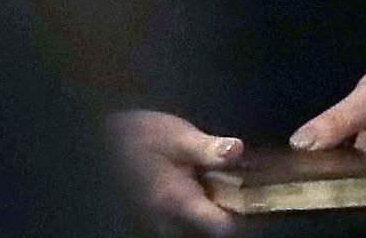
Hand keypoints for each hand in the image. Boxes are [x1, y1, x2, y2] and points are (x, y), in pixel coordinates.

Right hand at [108, 110, 240, 235]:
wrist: (105, 139)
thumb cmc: (142, 136)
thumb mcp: (178, 137)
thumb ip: (209, 148)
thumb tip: (238, 149)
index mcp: (177, 204)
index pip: (221, 229)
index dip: (245, 217)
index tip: (260, 197)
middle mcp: (167, 221)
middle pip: (210, 230)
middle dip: (232, 212)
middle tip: (250, 187)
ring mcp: (159, 220)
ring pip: (196, 226)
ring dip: (216, 208)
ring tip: (232, 183)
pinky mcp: (157, 214)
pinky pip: (187, 219)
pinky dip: (203, 206)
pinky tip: (211, 183)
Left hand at [291, 59, 365, 185]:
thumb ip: (339, 119)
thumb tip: (300, 143)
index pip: (364, 194)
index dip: (331, 187)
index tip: (305, 174)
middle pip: (354, 193)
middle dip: (324, 178)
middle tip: (298, 162)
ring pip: (346, 186)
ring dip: (324, 173)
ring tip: (303, 158)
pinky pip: (345, 175)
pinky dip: (330, 165)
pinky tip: (314, 154)